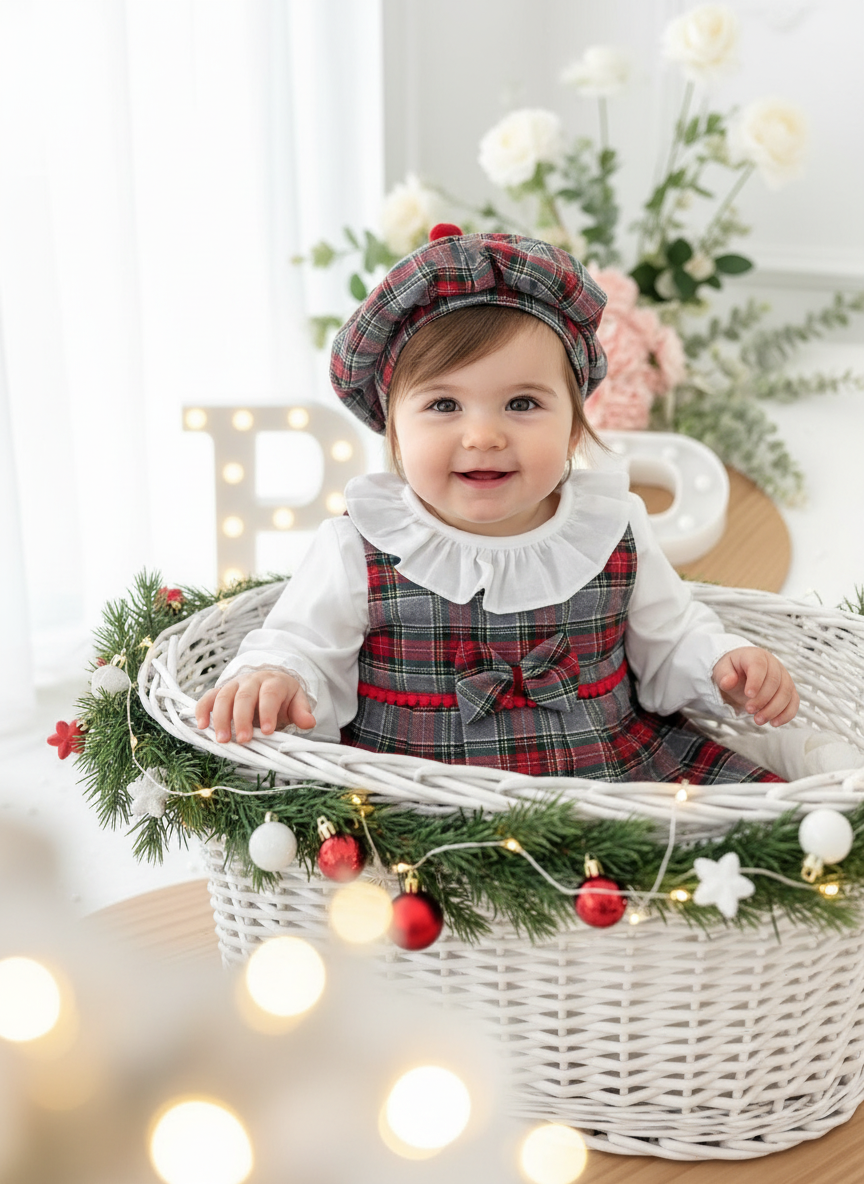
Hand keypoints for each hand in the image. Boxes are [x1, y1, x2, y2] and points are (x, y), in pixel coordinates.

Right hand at [194, 669, 315, 743]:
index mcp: (273, 682)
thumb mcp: (296, 702)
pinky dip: (202, 710)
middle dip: (242, 719)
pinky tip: (201, 726)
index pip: (269, 695)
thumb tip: (309, 722)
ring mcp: (234, 685)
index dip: (268, 712)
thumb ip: (301, 712)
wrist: (269, 683)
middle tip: (243, 739)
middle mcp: (251, 681)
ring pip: (224, 697)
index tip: (268, 731)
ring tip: (222, 740)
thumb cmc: (283, 697)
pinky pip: (208, 698)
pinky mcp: (220, 691)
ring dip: (220, 718)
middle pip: (244, 696)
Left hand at [712, 647, 798, 727]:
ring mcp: (784, 677)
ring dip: (774, 709)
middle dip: (762, 699)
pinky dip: (786, 714)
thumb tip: (727, 682)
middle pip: (775, 682)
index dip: (756, 681)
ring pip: (786, 693)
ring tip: (758, 720)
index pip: (759, 665)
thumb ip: (724, 675)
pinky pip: (794, 702)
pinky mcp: (789, 690)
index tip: (748, 695)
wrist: (742, 672)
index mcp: (756, 656)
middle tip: (749, 710)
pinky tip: (774, 723)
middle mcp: (774, 664)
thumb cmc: (733, 670)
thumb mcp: (722, 670)